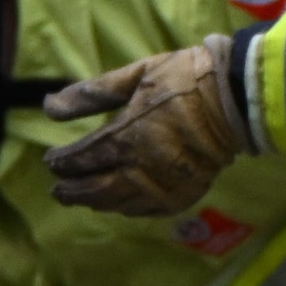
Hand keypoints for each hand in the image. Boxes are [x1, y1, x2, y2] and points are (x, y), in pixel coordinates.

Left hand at [42, 41, 248, 215]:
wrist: (237, 98)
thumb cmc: (184, 78)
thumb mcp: (136, 75)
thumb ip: (91, 94)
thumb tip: (48, 107)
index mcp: (127, 136)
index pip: (82, 158)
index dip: (62, 162)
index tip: (50, 161)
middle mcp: (142, 168)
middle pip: (95, 189)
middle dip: (72, 190)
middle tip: (58, 191)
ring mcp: (164, 185)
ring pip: (118, 203)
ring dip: (95, 202)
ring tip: (81, 199)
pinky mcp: (183, 194)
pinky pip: (146, 210)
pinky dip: (127, 209)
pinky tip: (118, 204)